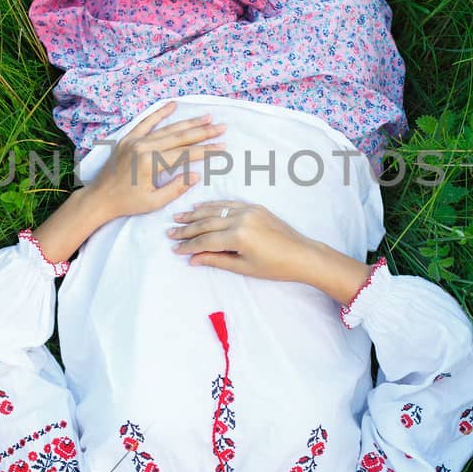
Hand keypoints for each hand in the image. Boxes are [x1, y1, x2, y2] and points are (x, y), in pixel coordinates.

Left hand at [88, 101, 227, 219]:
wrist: (99, 197)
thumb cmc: (127, 203)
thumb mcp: (154, 202)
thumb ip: (176, 188)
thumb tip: (197, 174)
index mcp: (150, 164)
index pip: (185, 154)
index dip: (206, 151)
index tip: (222, 147)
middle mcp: (143, 147)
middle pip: (179, 137)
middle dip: (203, 132)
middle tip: (221, 127)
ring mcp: (134, 140)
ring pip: (167, 129)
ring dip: (188, 123)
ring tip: (207, 118)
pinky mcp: (128, 138)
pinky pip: (146, 122)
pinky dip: (159, 113)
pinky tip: (173, 105)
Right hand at [166, 198, 313, 282]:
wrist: (302, 254)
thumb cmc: (275, 267)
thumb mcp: (244, 267)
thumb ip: (216, 260)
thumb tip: (193, 259)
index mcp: (239, 236)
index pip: (206, 240)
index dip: (188, 246)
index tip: (175, 249)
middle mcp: (242, 218)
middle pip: (206, 223)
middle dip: (187, 229)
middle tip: (170, 233)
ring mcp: (248, 210)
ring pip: (215, 210)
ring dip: (195, 214)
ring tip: (178, 217)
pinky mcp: (254, 207)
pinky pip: (228, 204)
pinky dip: (212, 206)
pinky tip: (200, 207)